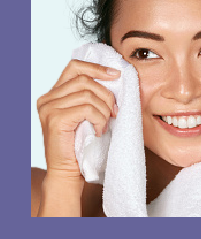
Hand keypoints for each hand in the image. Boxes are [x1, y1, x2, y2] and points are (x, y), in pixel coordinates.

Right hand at [37, 59, 120, 179]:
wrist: (67, 171)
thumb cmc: (80, 142)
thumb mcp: (84, 114)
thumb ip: (89, 96)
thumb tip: (112, 78)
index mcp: (54, 93)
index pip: (74, 67)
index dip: (96, 68)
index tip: (115, 74)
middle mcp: (48, 98)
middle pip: (84, 80)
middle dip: (106, 94)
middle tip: (115, 111)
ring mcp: (49, 108)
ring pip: (88, 95)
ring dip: (104, 110)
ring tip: (105, 124)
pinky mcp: (56, 119)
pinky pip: (87, 109)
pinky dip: (100, 119)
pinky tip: (99, 131)